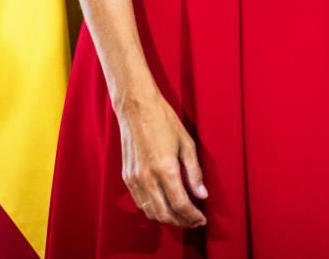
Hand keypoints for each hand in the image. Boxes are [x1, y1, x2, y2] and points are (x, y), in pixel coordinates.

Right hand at [116, 88, 207, 227]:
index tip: (202, 220)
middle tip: (194, 221)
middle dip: (182, 222)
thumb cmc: (164, 120)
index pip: (181, 204)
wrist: (136, 107)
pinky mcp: (127, 176)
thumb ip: (195, 172)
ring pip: (151, 211)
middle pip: (165, 214)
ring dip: (167, 218)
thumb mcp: (187, 143)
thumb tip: (202, 195)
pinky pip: (140, 202)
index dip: (193, 216)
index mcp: (165, 169)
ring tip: (181, 216)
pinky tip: (164, 205)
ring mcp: (135, 179)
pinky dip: (153, 209)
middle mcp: (148, 178)